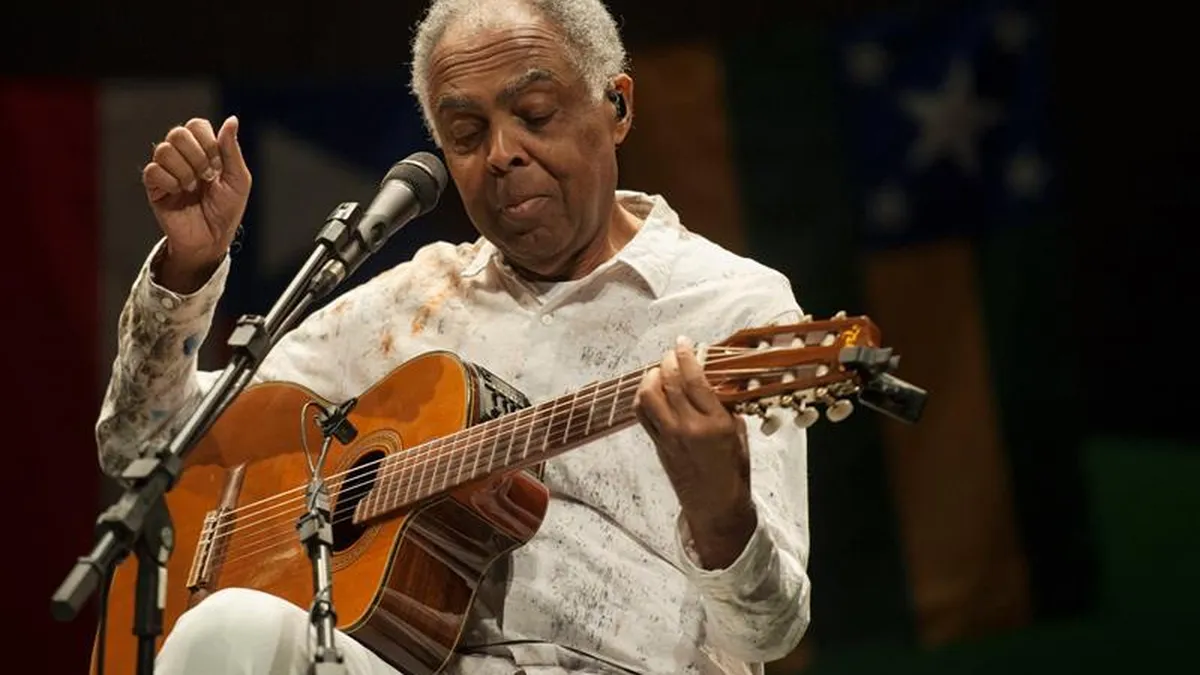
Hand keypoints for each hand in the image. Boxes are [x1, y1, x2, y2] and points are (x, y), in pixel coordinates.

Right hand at [142, 116, 251, 292]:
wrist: (212, 239)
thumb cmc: (227, 210)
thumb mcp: (238, 180)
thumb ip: (231, 150)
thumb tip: (232, 119)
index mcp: (203, 150)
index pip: (196, 125)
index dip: (208, 141)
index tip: (218, 165)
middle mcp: (182, 156)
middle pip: (177, 133)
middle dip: (197, 156)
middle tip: (206, 177)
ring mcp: (167, 170)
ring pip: (163, 150)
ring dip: (184, 171)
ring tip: (192, 188)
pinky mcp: (154, 187)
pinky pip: (152, 170)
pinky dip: (169, 181)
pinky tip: (178, 193)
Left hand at [634, 336, 756, 567]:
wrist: (716, 506)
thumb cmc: (733, 471)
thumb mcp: (739, 434)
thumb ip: (725, 406)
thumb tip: (712, 378)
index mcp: (716, 423)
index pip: (694, 379)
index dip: (687, 355)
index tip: (684, 342)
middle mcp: (689, 427)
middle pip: (669, 382)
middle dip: (668, 361)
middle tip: (672, 353)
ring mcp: (670, 437)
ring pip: (649, 396)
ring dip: (651, 377)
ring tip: (659, 371)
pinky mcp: (657, 445)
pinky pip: (642, 414)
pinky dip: (643, 397)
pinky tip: (651, 391)